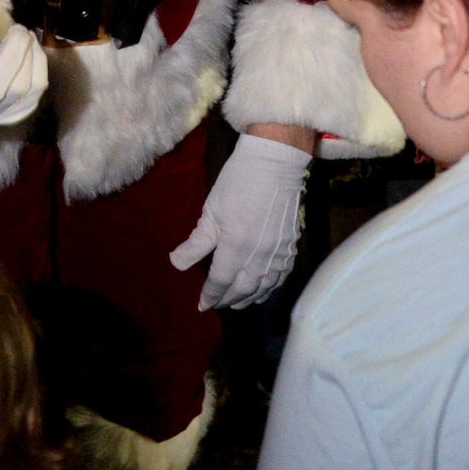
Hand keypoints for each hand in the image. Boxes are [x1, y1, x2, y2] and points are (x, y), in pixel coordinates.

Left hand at [169, 132, 308, 309]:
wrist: (275, 164)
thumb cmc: (237, 183)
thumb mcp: (211, 212)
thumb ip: (196, 243)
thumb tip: (176, 264)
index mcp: (236, 245)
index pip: (221, 281)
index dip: (210, 295)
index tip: (201, 305)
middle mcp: (259, 255)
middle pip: (243, 289)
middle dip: (227, 300)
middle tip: (216, 304)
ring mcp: (279, 253)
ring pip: (264, 287)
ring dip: (248, 298)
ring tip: (236, 303)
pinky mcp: (292, 247)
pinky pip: (281, 277)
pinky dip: (270, 289)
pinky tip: (261, 290)